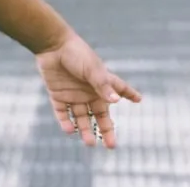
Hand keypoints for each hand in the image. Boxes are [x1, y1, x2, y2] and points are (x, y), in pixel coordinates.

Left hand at [35, 33, 141, 148]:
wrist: (51, 44)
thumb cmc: (75, 53)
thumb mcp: (92, 69)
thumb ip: (102, 85)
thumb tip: (116, 101)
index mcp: (101, 82)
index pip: (119, 89)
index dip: (129, 93)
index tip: (139, 99)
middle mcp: (88, 91)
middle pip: (100, 114)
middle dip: (106, 129)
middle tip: (111, 145)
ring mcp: (73, 94)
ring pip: (81, 117)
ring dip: (85, 129)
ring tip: (89, 143)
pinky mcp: (57, 95)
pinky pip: (62, 112)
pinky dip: (65, 122)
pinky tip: (69, 130)